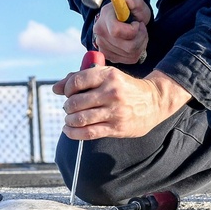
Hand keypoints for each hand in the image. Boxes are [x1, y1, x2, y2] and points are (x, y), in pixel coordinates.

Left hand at [53, 67, 191, 139]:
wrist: (154, 102)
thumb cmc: (125, 87)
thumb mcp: (107, 75)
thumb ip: (81, 78)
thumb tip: (56, 88)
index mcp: (108, 75)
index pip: (76, 82)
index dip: (66, 89)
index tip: (68, 93)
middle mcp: (111, 92)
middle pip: (75, 102)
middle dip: (67, 107)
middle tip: (70, 108)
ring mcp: (114, 111)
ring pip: (80, 119)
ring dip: (69, 120)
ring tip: (70, 119)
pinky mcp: (116, 128)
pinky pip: (88, 133)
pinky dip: (74, 133)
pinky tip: (69, 130)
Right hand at [93, 0, 150, 64]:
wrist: (123, 20)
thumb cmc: (130, 10)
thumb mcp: (135, 2)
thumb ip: (133, 1)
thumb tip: (128, 1)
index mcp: (104, 18)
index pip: (116, 31)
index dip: (132, 30)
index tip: (136, 23)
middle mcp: (100, 34)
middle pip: (127, 46)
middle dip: (140, 37)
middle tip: (140, 28)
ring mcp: (103, 47)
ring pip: (131, 53)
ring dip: (141, 44)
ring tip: (139, 34)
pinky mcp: (109, 56)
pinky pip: (130, 59)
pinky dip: (137, 51)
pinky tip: (135, 42)